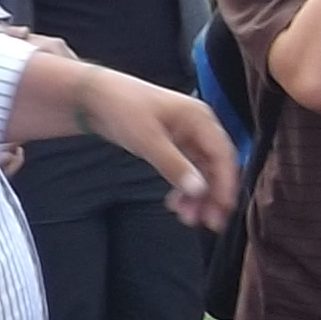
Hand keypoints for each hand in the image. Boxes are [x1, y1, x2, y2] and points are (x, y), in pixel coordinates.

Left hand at [80, 66, 243, 227]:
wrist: (95, 97)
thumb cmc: (122, 107)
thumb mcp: (147, 139)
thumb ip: (174, 165)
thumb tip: (199, 190)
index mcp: (199, 118)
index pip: (222, 155)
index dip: (225, 184)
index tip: (222, 208)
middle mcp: (199, 127)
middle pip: (216, 166)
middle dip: (213, 195)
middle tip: (209, 222)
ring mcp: (187, 137)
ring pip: (203, 172)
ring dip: (199, 196)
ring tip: (188, 217)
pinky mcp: (174, 146)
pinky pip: (188, 171)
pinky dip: (185, 189)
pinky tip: (176, 204)